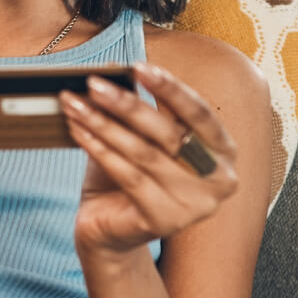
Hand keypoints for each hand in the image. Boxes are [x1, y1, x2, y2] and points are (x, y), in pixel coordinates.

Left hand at [59, 62, 237, 257]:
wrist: (110, 231)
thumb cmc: (129, 177)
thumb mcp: (138, 138)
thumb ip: (138, 110)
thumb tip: (113, 70)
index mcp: (223, 151)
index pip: (199, 112)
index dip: (169, 87)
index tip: (137, 66)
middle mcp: (219, 179)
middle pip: (169, 132)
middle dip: (126, 104)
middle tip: (94, 84)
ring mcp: (195, 204)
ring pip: (143, 153)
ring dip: (104, 124)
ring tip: (75, 104)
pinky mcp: (165, 221)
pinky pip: (128, 176)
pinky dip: (99, 149)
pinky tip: (78, 131)